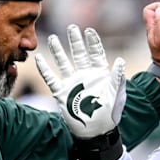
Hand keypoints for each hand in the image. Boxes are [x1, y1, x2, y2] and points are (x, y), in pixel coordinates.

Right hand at [35, 24, 125, 138]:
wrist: (96, 132)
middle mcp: (85, 75)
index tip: (89, 31)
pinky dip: (45, 69)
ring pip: (63, 63)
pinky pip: (51, 79)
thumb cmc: (110, 114)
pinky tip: (39, 59)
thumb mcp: (117, 95)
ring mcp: (73, 83)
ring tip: (53, 38)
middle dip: (75, 41)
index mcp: (99, 74)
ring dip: (58, 51)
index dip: (92, 42)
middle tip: (72, 27)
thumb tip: (120, 60)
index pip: (95, 54)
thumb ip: (117, 78)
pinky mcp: (62, 93)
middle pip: (79, 54)